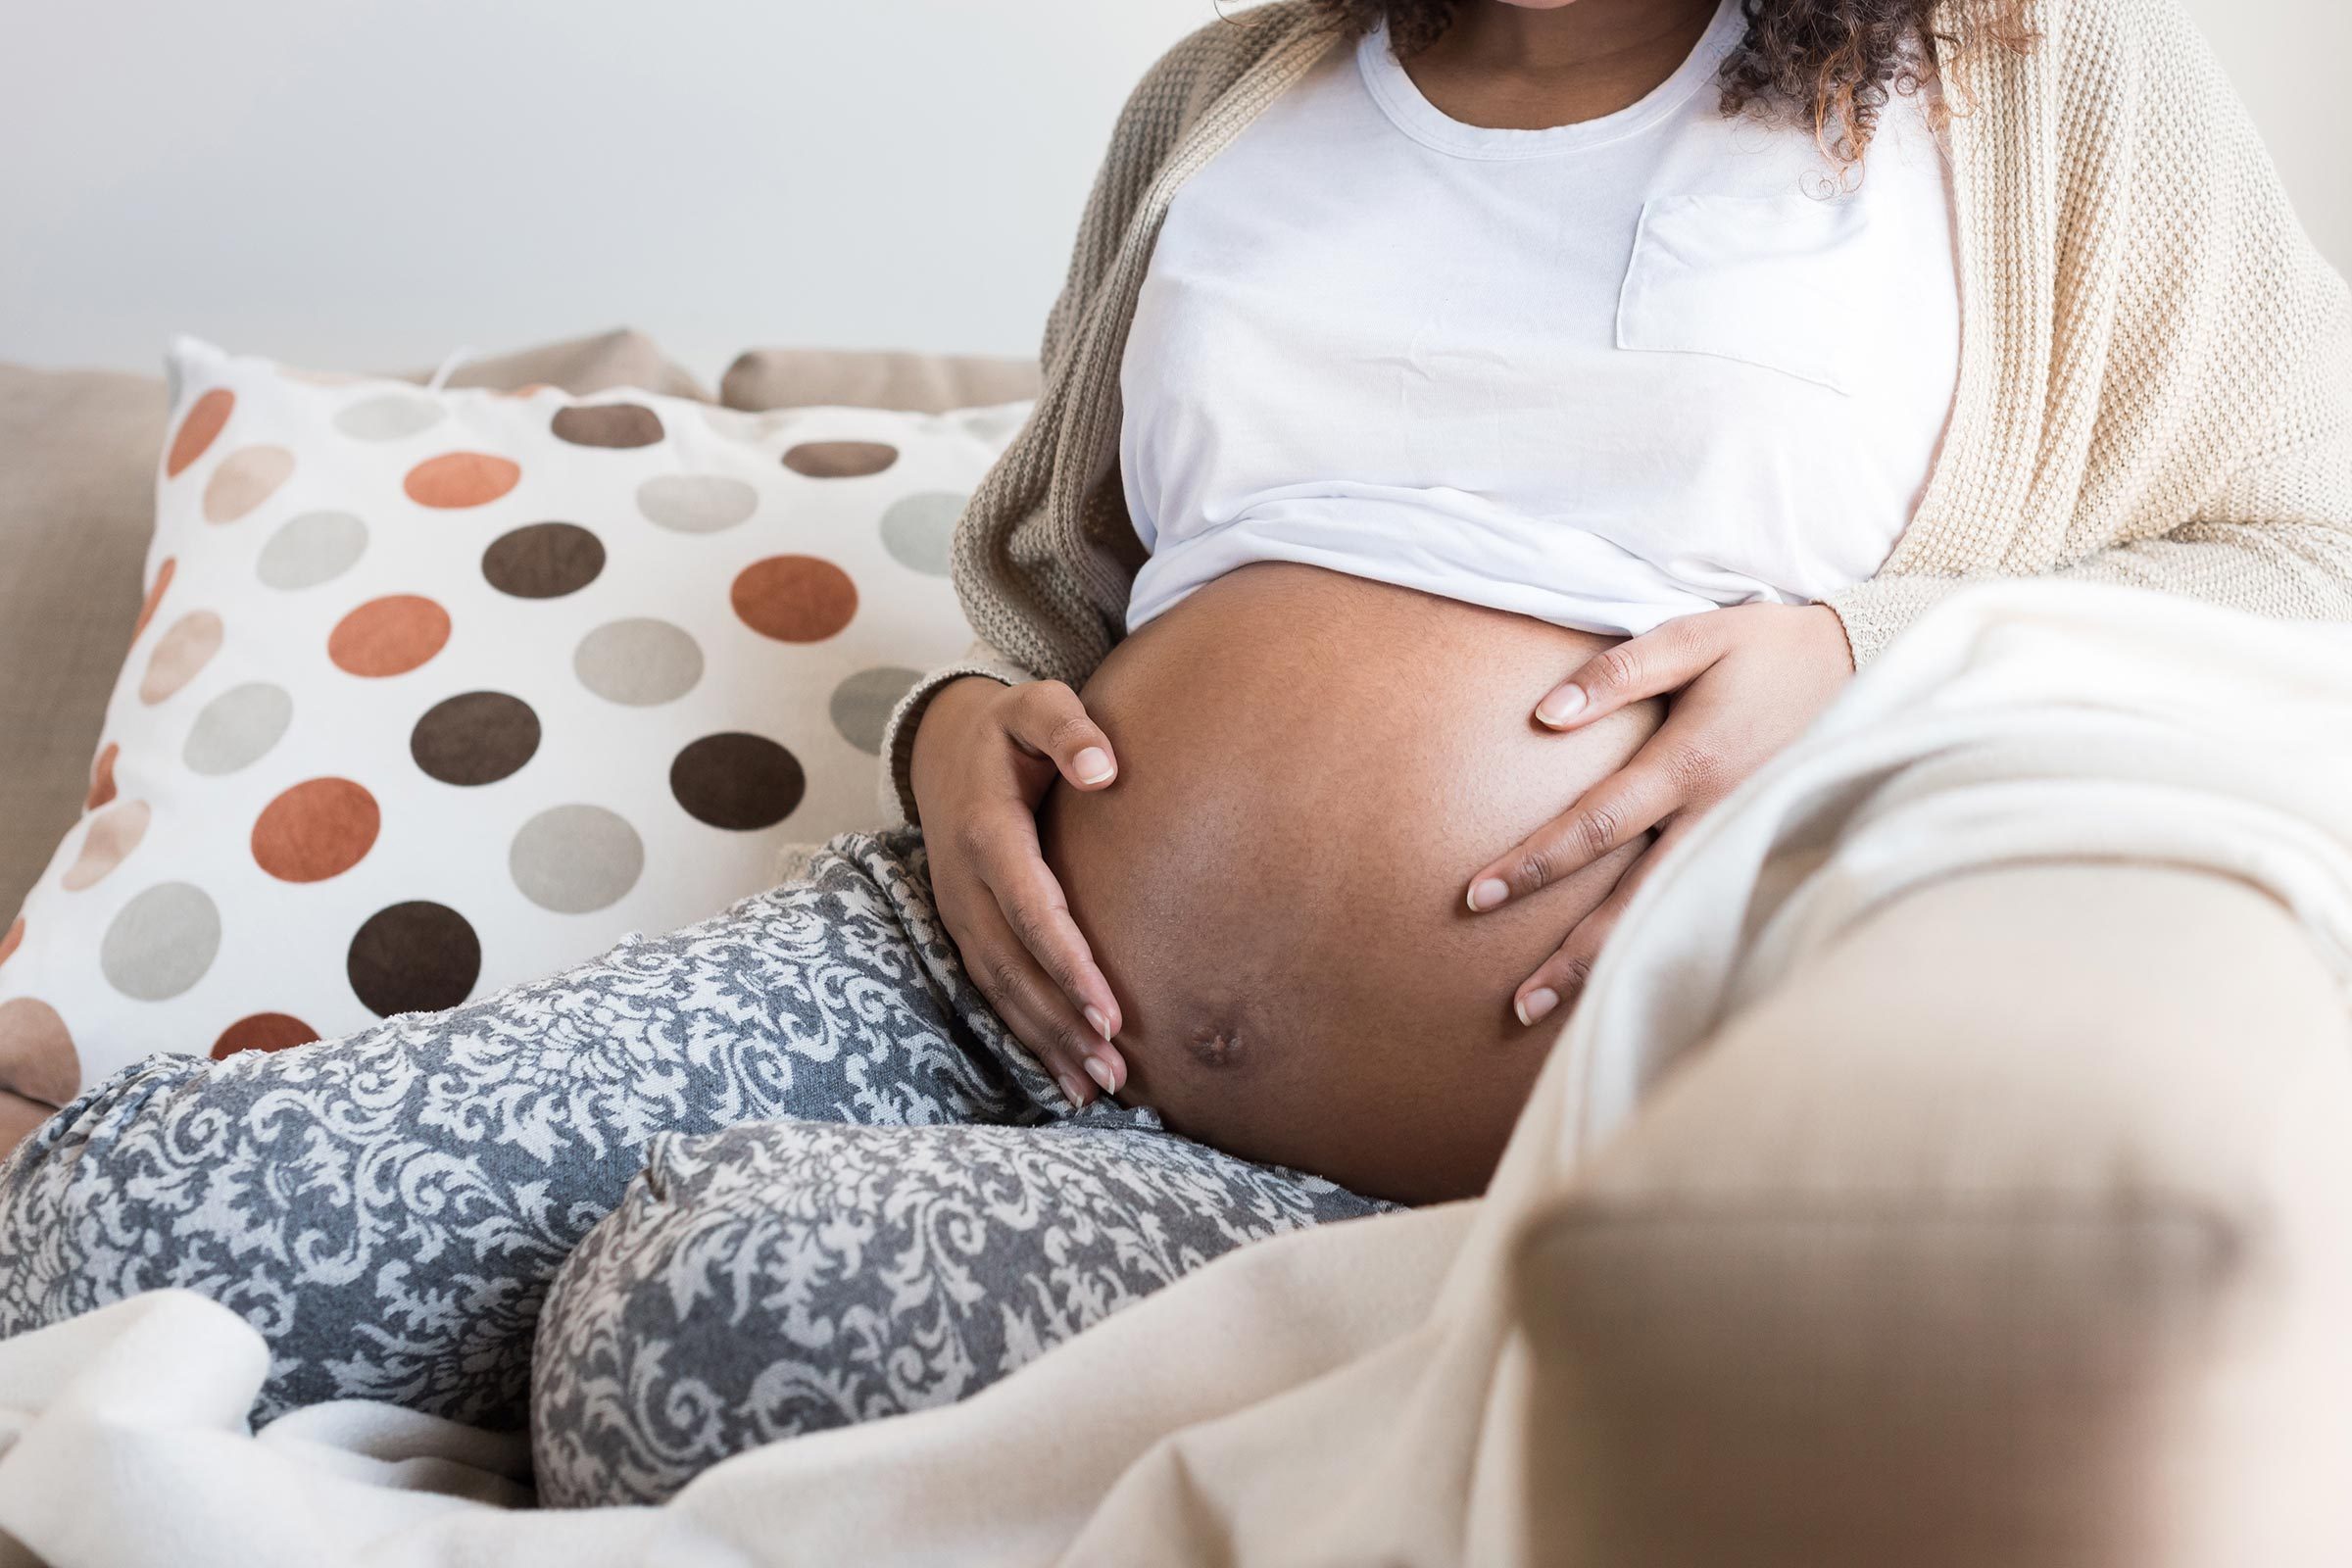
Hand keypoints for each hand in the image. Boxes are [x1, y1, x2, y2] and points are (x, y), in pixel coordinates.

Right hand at [909, 676, 1126, 1106]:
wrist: (942, 748)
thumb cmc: (1008, 729)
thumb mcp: (1034, 706)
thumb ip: (1068, 727)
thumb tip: (1105, 769)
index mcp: (987, 833)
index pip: (1032, 910)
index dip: (1069, 964)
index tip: (1112, 1011)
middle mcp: (965, 884)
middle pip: (1015, 968)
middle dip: (1062, 1024)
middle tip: (1116, 1072)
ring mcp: (959, 913)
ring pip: (1001, 991)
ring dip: (1047, 1044)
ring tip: (1100, 1088)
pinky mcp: (965, 932)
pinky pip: (994, 993)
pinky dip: (1028, 1038)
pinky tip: (1067, 1078)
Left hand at [1466, 603, 1855, 1027]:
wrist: (1872, 665)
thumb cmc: (1770, 650)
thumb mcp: (1696, 637)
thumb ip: (1619, 673)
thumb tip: (1545, 715)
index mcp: (1690, 762)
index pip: (1596, 824)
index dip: (1538, 863)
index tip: (1480, 895)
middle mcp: (1717, 815)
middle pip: (1633, 900)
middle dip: (1571, 954)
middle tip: (1515, 1002)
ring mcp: (1747, 842)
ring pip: (1669, 918)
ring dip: (1609, 969)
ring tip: (1547, 1012)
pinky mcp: (1768, 854)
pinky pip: (1704, 912)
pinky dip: (1662, 952)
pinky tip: (1622, 984)